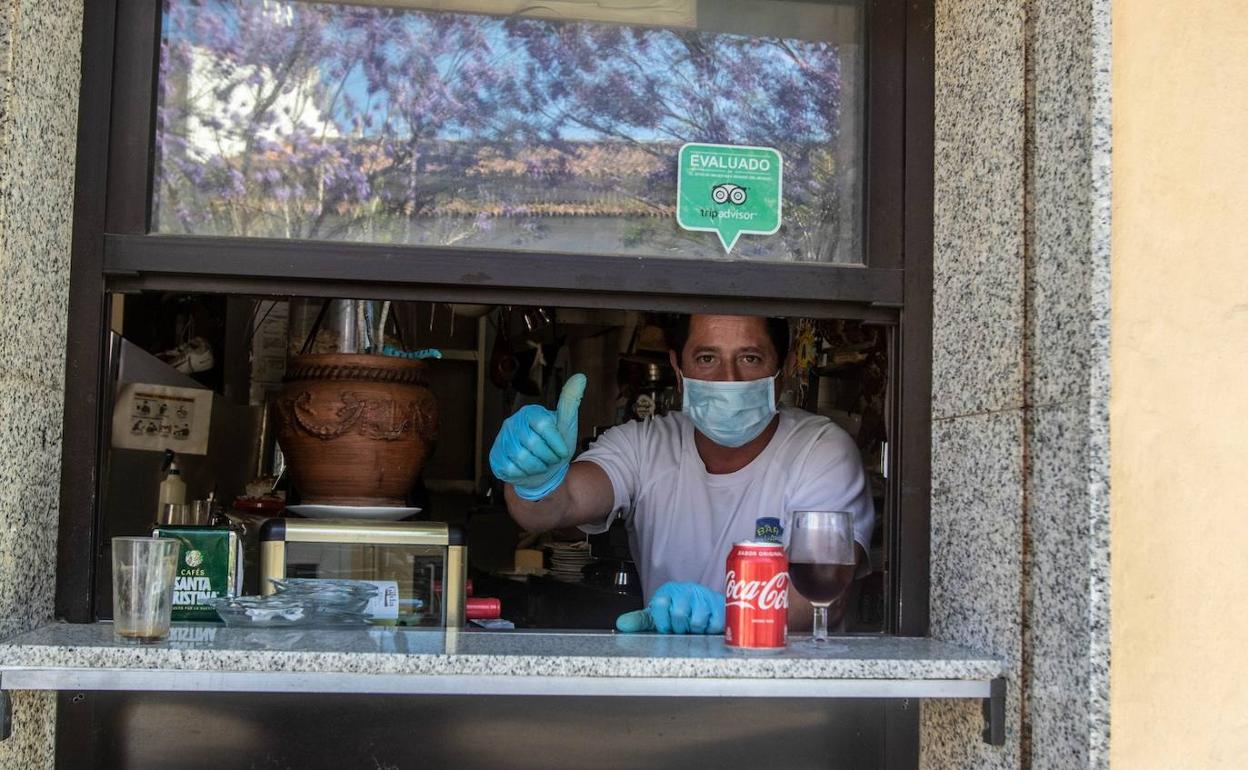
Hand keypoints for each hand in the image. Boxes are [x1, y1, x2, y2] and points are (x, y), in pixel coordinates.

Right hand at [489, 374, 586, 500]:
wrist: (543, 472)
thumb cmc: (554, 448)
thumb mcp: (566, 426)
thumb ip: (570, 402)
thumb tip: (580, 378)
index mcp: (530, 412)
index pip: (544, 426)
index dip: (556, 443)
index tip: (562, 451)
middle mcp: (513, 423)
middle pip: (533, 443)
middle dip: (548, 457)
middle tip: (550, 458)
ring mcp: (502, 440)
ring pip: (522, 458)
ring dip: (537, 466)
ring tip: (540, 463)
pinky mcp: (496, 457)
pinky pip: (511, 468)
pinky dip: (525, 474)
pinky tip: (527, 470)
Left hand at [615, 582, 724, 634]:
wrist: (704, 604)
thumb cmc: (678, 611)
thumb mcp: (656, 615)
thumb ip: (639, 620)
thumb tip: (621, 624)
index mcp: (667, 591)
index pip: (659, 605)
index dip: (662, 622)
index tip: (666, 627)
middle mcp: (685, 590)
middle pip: (679, 615)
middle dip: (680, 628)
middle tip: (682, 627)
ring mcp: (703, 596)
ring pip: (697, 621)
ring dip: (695, 630)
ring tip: (694, 626)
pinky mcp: (719, 604)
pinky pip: (714, 624)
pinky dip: (710, 630)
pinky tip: (707, 625)